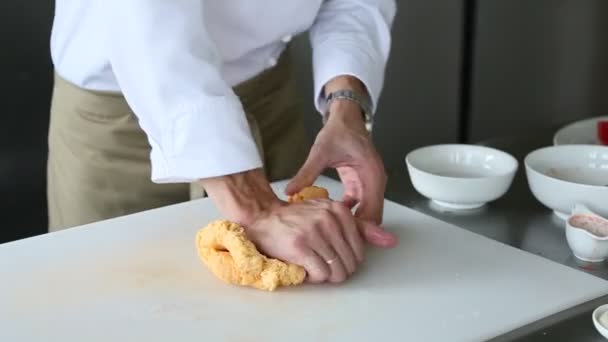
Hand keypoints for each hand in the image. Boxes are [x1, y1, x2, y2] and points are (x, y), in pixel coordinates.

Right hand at [199, 169, 369, 282]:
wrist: (264, 218)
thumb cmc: (299, 219)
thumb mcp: (330, 216)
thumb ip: (361, 228)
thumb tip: (391, 241)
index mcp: (339, 210)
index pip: (359, 250)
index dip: (347, 260)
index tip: (331, 254)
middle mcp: (328, 219)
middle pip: (349, 263)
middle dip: (338, 270)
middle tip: (322, 263)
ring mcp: (314, 232)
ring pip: (336, 272)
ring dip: (326, 276)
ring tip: (314, 266)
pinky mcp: (300, 246)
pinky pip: (320, 275)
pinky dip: (314, 278)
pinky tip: (306, 269)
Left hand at [286, 100, 396, 247]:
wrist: (346, 118)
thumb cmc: (338, 132)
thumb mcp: (321, 152)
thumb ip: (307, 173)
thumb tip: (290, 191)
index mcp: (371, 175)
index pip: (371, 212)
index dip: (358, 229)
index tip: (340, 239)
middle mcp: (375, 182)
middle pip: (372, 217)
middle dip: (356, 231)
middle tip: (333, 243)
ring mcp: (370, 184)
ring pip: (367, 213)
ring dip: (353, 224)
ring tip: (331, 236)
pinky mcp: (362, 184)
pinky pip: (359, 205)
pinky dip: (349, 214)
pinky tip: (330, 219)